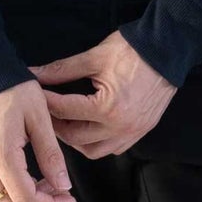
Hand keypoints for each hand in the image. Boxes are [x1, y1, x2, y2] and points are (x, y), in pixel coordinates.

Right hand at [0, 78, 78, 201]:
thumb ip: (51, 155)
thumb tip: (62, 186)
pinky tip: (24, 176)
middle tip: (59, 192)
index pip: (26, 201)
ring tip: (44, 183)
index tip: (68, 197)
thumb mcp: (39, 118)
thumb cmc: (12, 88)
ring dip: (23, 200)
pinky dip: (7, 191)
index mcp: (1, 155)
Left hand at [28, 33, 177, 157]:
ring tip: (65, 121)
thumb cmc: (131, 51)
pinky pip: (112, 149)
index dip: (45, 102)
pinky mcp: (141, 132)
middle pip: (74, 137)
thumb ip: (61, 70)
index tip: (34, 96)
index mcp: (107, 107)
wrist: (167, 50)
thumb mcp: (94, 57)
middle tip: (45, 111)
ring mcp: (133, 132)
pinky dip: (96, 142)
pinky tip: (88, 127)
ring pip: (93, 151)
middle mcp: (120, 126)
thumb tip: (34, 75)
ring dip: (75, 139)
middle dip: (56, 124)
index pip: (65, 110)